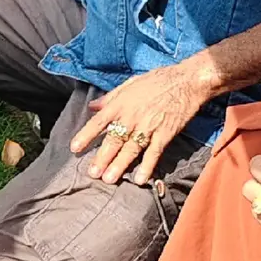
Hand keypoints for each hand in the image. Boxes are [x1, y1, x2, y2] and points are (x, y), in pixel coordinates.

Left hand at [71, 58, 218, 184]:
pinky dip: (147, 167)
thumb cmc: (157, 80)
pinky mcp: (165, 134)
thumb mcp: (130, 84)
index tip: (74, 148)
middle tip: (92, 173)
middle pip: (113, 140)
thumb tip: (92, 107)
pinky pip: (153, 153)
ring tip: (108, 179)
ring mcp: (149, 126)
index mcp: (121, 104)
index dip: (86, 135)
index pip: (99, 122)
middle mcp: (132, 116)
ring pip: (130, 149)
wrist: (186, 81)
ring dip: (119, 165)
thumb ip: (110, 97)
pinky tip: (139, 179)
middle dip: (101, 158)